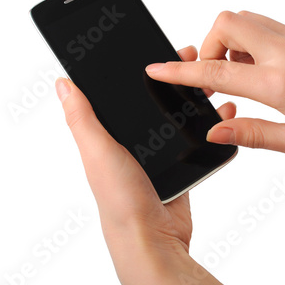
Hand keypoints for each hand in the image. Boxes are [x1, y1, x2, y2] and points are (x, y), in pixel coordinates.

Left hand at [55, 47, 233, 284]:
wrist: (153, 236)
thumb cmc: (120, 198)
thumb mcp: (97, 151)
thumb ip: (81, 118)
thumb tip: (62, 83)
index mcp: (110, 133)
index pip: (123, 92)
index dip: (139, 68)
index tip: (155, 48)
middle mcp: (133, 140)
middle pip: (155, 98)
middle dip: (174, 77)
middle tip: (191, 59)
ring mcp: (158, 151)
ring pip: (179, 115)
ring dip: (194, 97)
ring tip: (210, 81)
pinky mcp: (180, 164)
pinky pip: (196, 137)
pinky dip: (209, 124)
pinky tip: (221, 114)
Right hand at [146, 11, 284, 161]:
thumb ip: (252, 133)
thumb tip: (215, 131)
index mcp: (282, 84)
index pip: (216, 71)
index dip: (180, 71)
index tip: (158, 68)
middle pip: (228, 21)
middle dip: (209, 43)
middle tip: (218, 73)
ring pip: (249, 18)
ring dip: (234, 43)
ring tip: (247, 76)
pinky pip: (272, 27)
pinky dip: (259, 43)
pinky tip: (274, 71)